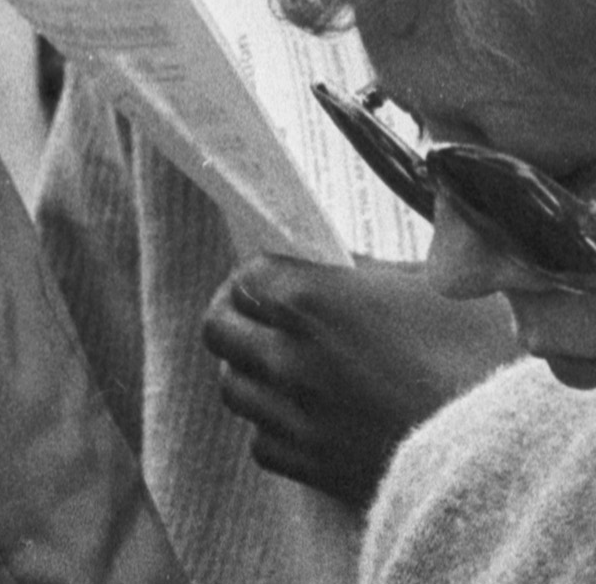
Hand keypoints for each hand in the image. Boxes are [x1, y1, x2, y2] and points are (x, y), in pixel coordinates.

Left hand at [201, 254, 517, 505]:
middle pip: (219, 330)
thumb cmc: (482, 356)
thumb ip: (368, 273)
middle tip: (266, 319)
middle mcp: (288, 357)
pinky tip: (306, 418)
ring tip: (286, 368)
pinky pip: (263, 443)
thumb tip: (339, 266)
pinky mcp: (313, 465)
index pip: (246, 277)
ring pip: (234, 388)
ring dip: (252, 373)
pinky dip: (274, 428)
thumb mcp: (431, 287)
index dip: (260, 277)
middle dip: (238, 317)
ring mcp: (295, 415)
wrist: (511, 446)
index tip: (277, 281)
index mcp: (309, 301)